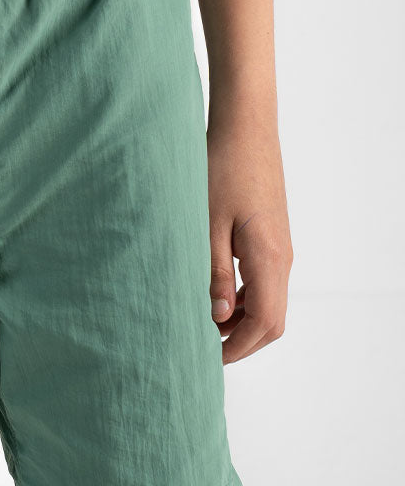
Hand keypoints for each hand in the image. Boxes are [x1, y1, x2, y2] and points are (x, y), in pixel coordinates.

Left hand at [206, 117, 292, 363]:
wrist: (245, 128)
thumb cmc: (222, 168)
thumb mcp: (207, 224)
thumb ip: (212, 273)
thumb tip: (218, 318)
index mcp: (268, 258)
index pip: (264, 323)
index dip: (238, 348)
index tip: (209, 358)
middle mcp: (282, 258)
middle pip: (272, 320)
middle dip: (241, 341)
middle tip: (204, 348)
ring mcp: (280, 248)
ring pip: (268, 301)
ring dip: (241, 319)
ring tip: (203, 323)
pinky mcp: (272, 237)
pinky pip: (263, 280)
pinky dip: (243, 297)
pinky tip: (214, 293)